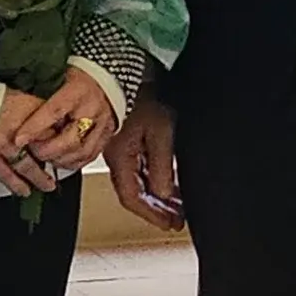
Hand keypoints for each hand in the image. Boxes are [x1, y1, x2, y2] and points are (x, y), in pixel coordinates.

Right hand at [0, 88, 58, 196]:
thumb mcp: (16, 91)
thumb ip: (33, 101)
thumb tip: (47, 107)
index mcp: (28, 112)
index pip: (53, 128)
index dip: (62, 136)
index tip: (68, 141)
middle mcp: (20, 132)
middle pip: (44, 150)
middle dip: (54, 160)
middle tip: (63, 166)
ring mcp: (5, 147)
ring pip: (28, 167)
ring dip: (40, 178)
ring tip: (48, 186)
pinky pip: (6, 175)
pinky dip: (16, 185)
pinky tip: (24, 191)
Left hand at [18, 68, 117, 174]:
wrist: (106, 75)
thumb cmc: (77, 75)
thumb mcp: (57, 75)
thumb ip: (40, 90)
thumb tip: (12, 102)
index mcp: (78, 90)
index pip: (54, 111)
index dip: (35, 128)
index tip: (18, 139)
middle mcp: (92, 108)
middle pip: (69, 139)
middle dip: (46, 150)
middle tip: (31, 151)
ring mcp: (103, 123)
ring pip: (80, 152)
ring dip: (59, 160)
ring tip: (44, 158)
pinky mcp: (107, 134)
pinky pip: (90, 156)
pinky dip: (73, 162)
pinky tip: (60, 161)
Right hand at [103, 97, 182, 230]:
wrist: (130, 72)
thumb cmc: (144, 96)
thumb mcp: (160, 132)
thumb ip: (161, 166)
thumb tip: (163, 193)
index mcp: (120, 157)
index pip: (131, 197)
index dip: (151, 214)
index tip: (169, 223)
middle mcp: (117, 157)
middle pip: (134, 193)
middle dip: (157, 209)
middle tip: (177, 221)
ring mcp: (122, 150)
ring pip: (138, 182)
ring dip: (158, 196)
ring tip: (178, 206)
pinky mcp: (128, 141)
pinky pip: (140, 169)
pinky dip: (155, 180)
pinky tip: (169, 184)